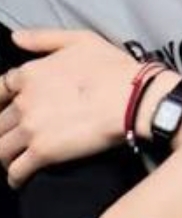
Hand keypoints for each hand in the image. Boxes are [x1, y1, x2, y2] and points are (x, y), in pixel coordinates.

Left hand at [0, 30, 147, 186]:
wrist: (132, 98)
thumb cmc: (111, 67)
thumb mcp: (79, 40)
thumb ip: (43, 38)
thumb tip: (15, 38)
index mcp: (30, 73)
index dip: (1, 102)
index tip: (7, 111)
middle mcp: (23, 101)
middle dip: (3, 131)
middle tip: (14, 138)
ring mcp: (30, 127)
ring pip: (0, 149)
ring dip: (5, 156)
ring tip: (15, 160)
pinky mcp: (42, 152)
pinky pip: (16, 171)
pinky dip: (15, 177)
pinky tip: (21, 178)